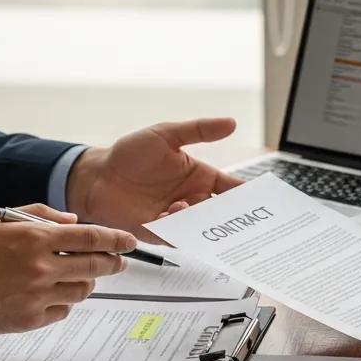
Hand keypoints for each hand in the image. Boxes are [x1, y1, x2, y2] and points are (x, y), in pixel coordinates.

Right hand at [0, 204, 136, 333]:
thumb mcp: (1, 218)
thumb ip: (41, 215)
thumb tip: (73, 221)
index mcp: (35, 239)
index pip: (92, 238)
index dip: (117, 239)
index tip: (130, 241)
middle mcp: (41, 268)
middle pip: (96, 266)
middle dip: (113, 262)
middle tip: (119, 262)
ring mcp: (37, 296)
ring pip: (83, 290)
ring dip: (88, 282)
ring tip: (80, 276)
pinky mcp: (30, 319)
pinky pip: (63, 311)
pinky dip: (64, 302)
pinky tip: (53, 294)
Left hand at [65, 118, 242, 239]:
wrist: (97, 176)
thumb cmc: (130, 154)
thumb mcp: (166, 134)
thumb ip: (199, 130)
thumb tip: (231, 123)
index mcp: (200, 177)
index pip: (232, 190)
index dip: (249, 196)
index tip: (263, 200)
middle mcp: (192, 200)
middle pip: (222, 213)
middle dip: (235, 218)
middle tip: (245, 220)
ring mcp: (177, 218)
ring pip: (202, 228)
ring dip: (204, 223)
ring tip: (198, 210)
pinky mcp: (160, 233)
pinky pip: (177, 238)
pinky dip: (179, 231)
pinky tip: (170, 215)